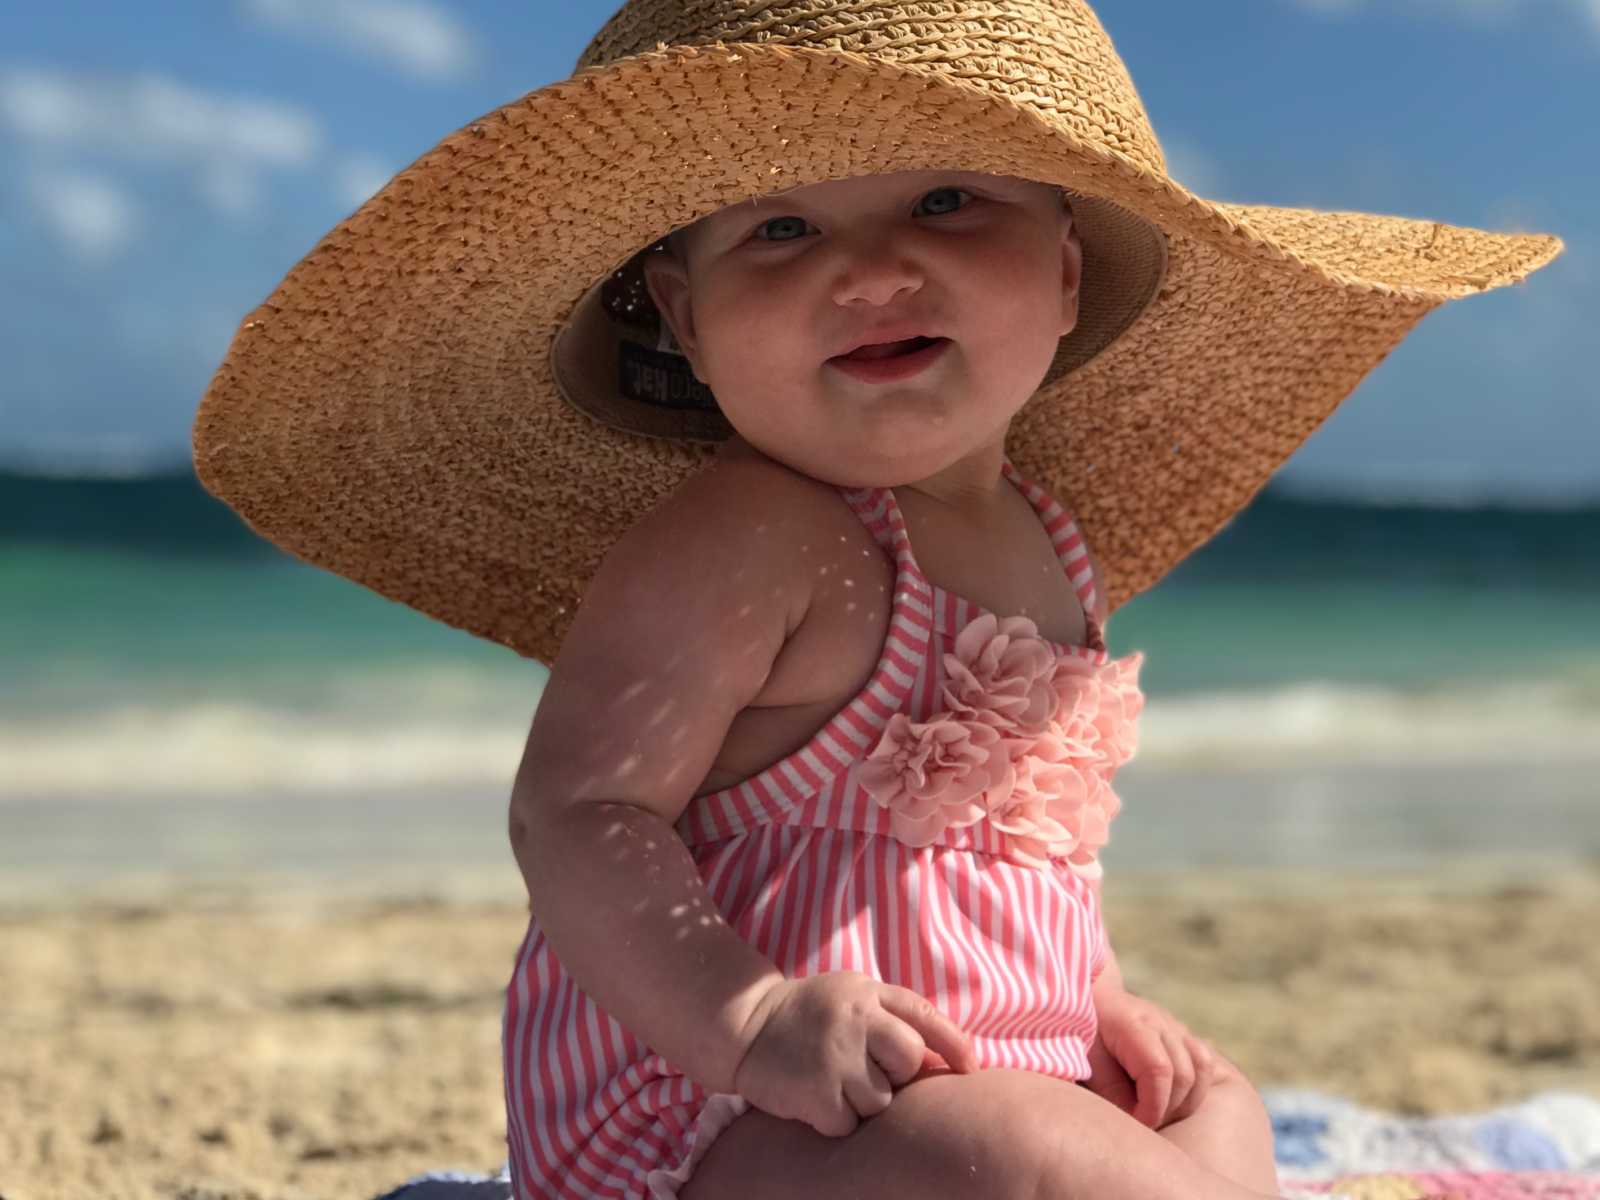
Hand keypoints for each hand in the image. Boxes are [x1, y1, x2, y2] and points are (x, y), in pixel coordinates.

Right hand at [731, 971, 977, 1137]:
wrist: (747, 1025)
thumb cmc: (811, 1013)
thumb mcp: (853, 993)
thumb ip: (893, 1014)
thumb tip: (945, 1057)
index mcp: (868, 994)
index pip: (925, 1017)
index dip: (955, 1044)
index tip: (971, 1069)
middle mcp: (855, 1021)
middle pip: (910, 1061)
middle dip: (897, 1073)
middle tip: (867, 1069)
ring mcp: (835, 1058)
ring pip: (881, 1100)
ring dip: (863, 1100)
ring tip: (834, 1080)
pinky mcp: (815, 1094)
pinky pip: (848, 1124)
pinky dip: (836, 1119)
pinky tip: (817, 1097)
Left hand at [1082, 989, 1214, 1129]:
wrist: (1092, 997)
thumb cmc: (1083, 1030)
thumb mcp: (1086, 1060)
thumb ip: (1111, 1090)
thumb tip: (1138, 1121)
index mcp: (1132, 1024)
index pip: (1159, 1070)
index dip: (1153, 1105)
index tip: (1137, 1123)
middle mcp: (1161, 1022)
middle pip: (1184, 1075)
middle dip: (1167, 1108)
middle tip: (1143, 1122)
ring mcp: (1175, 1026)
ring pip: (1201, 1069)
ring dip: (1185, 1101)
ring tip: (1159, 1113)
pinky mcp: (1183, 1034)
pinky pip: (1204, 1063)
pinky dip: (1194, 1087)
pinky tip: (1173, 1099)